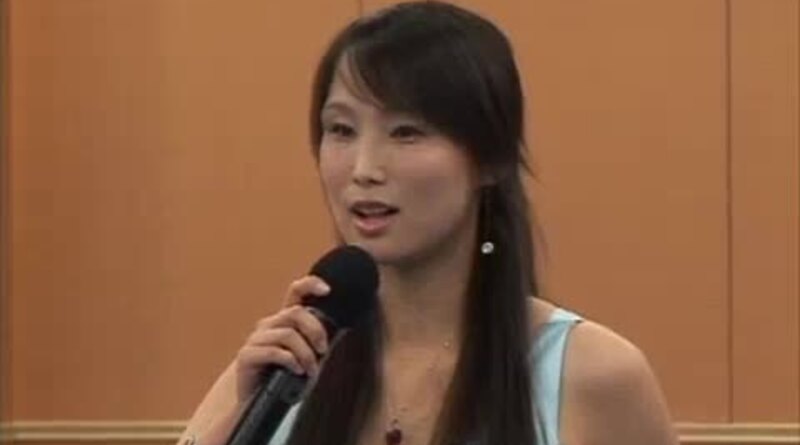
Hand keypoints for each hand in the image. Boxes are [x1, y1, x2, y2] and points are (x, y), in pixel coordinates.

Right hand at [234, 275, 330, 403]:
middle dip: (315, 331)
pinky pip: (274, 351)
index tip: (328, 290)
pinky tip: (297, 371)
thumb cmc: (283, 375)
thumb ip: (317, 341)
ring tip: (310, 370)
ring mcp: (256, 338)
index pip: (296, 292)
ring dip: (306, 354)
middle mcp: (270, 324)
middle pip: (296, 313)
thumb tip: (341, 330)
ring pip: (288, 334)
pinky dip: (291, 361)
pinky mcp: (247, 355)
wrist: (254, 398)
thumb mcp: (305, 355)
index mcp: (284, 320)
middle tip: (323, 350)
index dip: (310, 284)